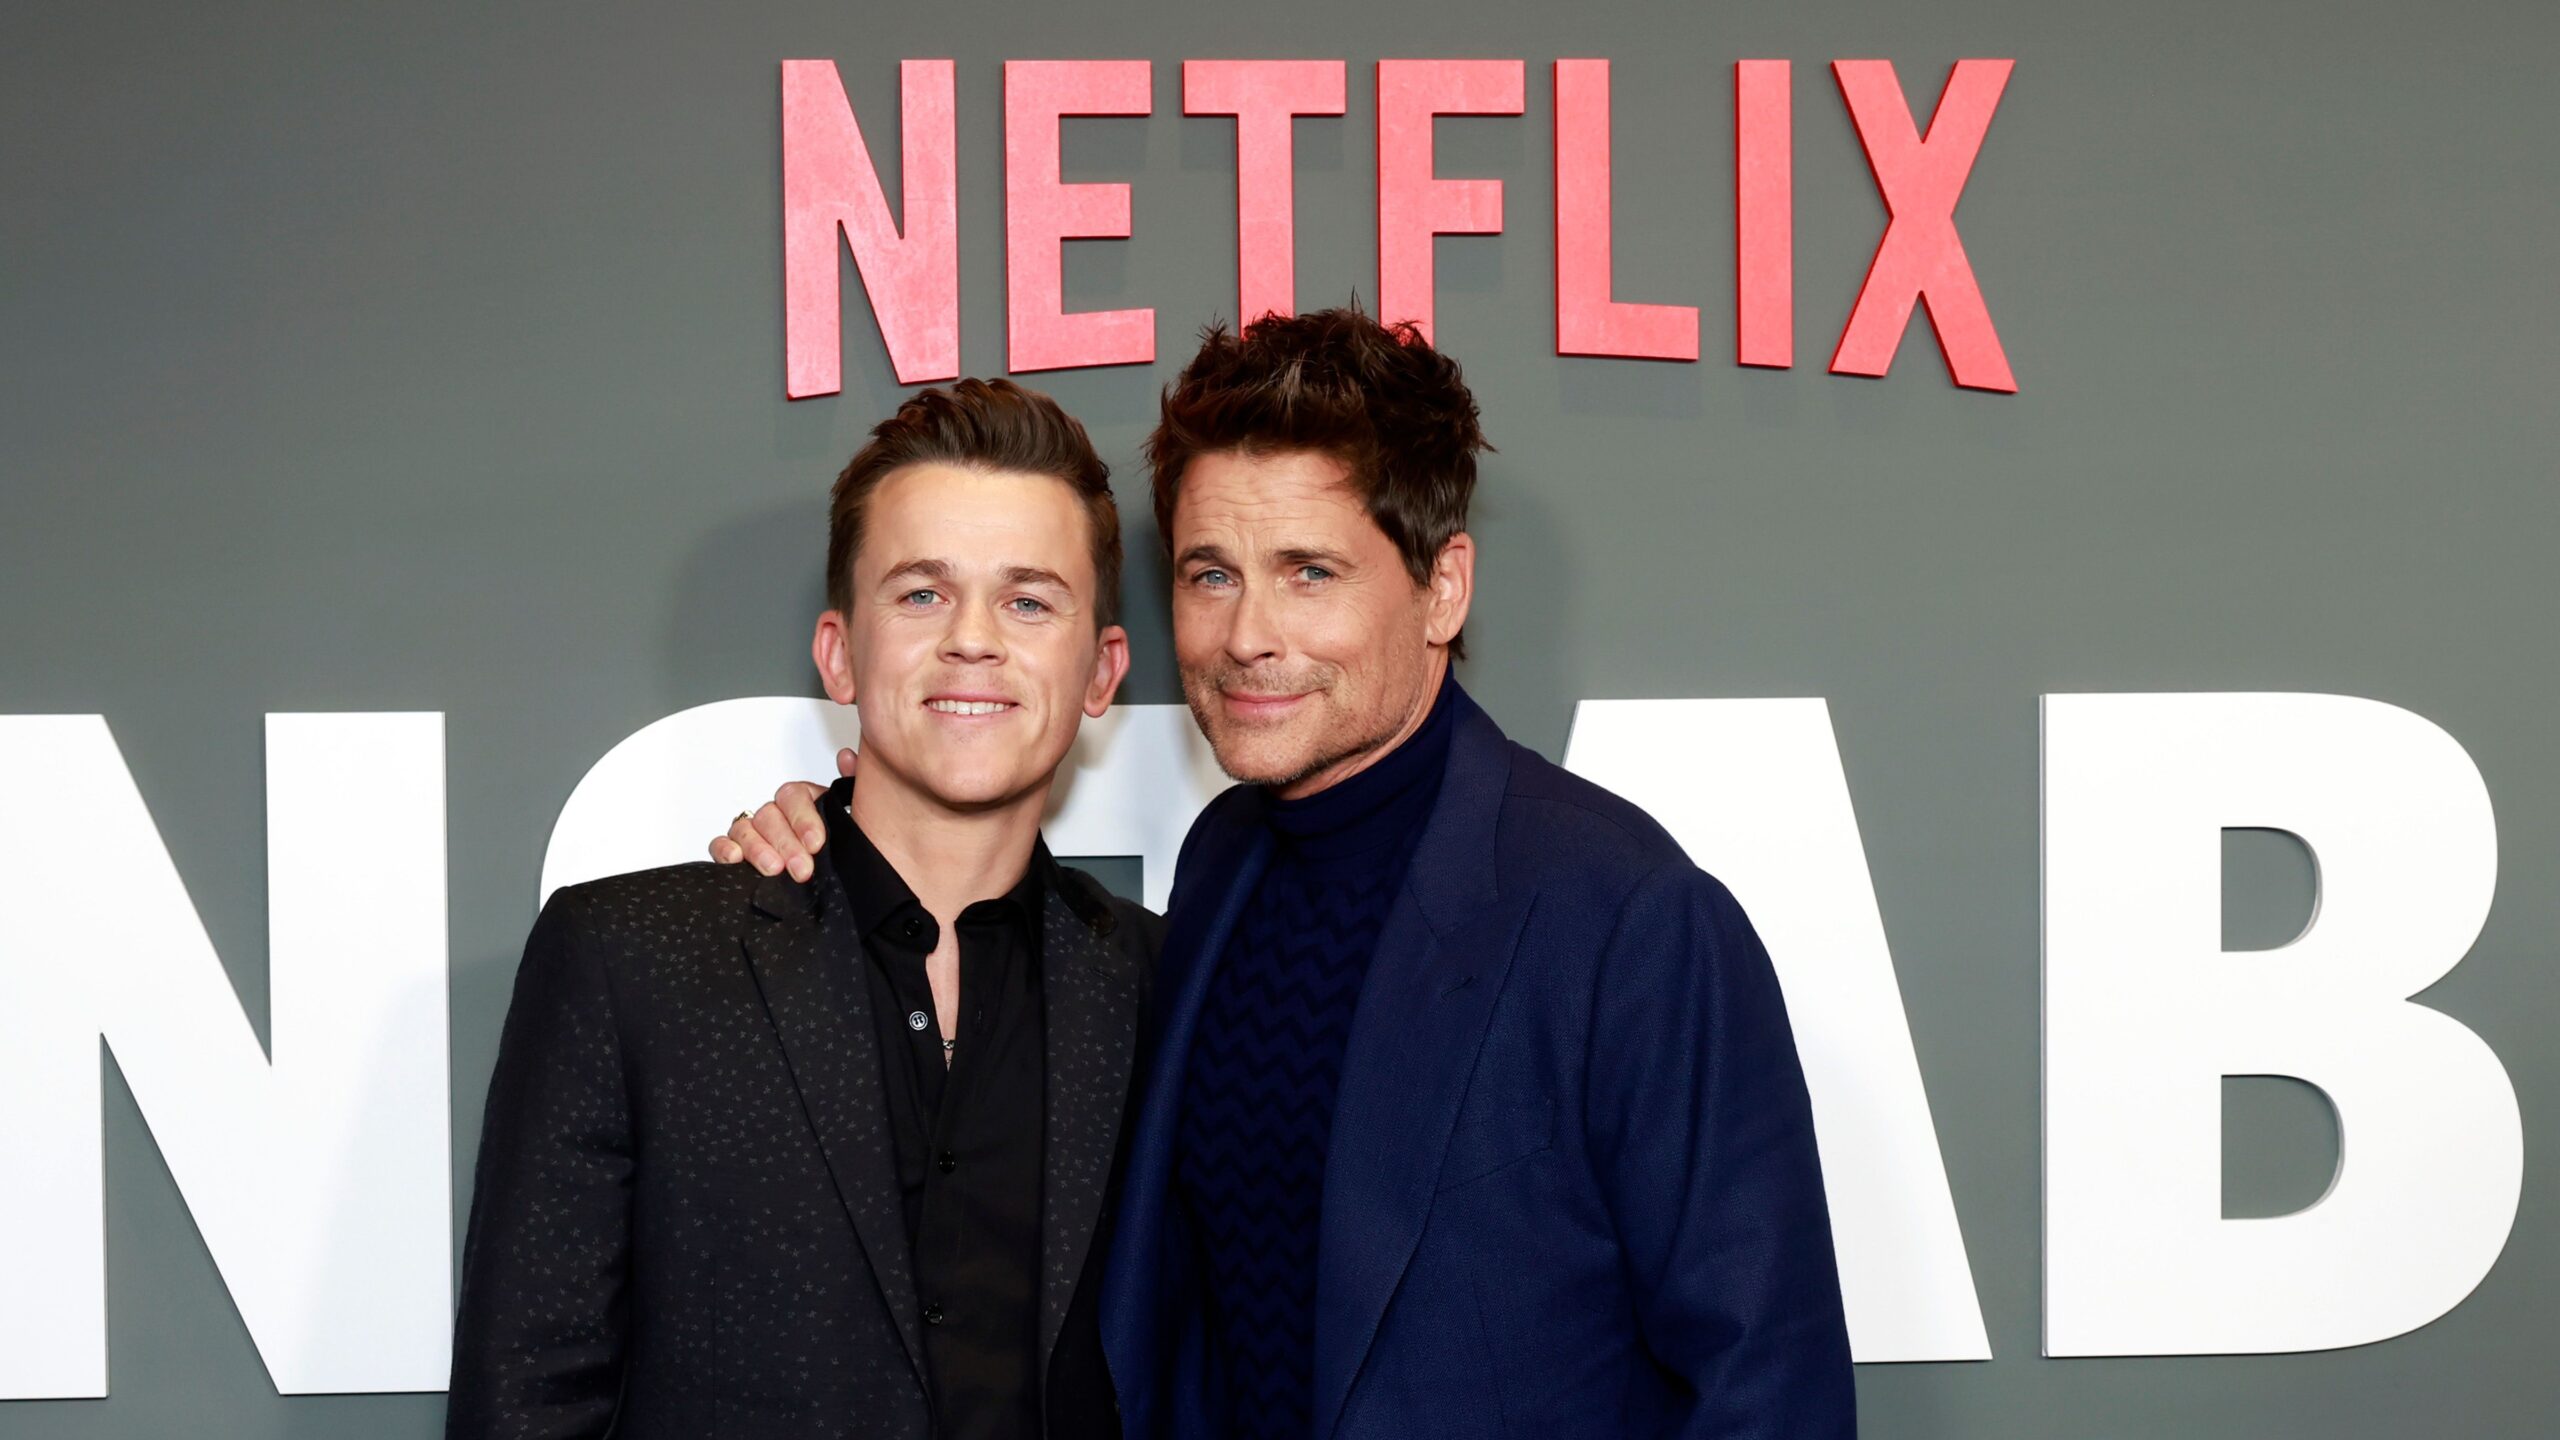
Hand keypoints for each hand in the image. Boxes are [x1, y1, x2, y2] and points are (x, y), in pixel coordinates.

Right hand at [707, 748, 856, 881]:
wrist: (841, 884)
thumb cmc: (843, 852)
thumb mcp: (859, 820)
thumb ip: (852, 787)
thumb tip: (846, 758)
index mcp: (803, 802)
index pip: (794, 796)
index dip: (803, 819)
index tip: (816, 843)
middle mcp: (776, 815)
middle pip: (769, 815)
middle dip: (785, 843)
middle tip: (802, 868)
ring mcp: (754, 833)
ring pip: (745, 829)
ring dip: (758, 848)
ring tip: (774, 869)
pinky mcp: (737, 854)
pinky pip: (721, 844)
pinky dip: (724, 849)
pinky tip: (735, 858)